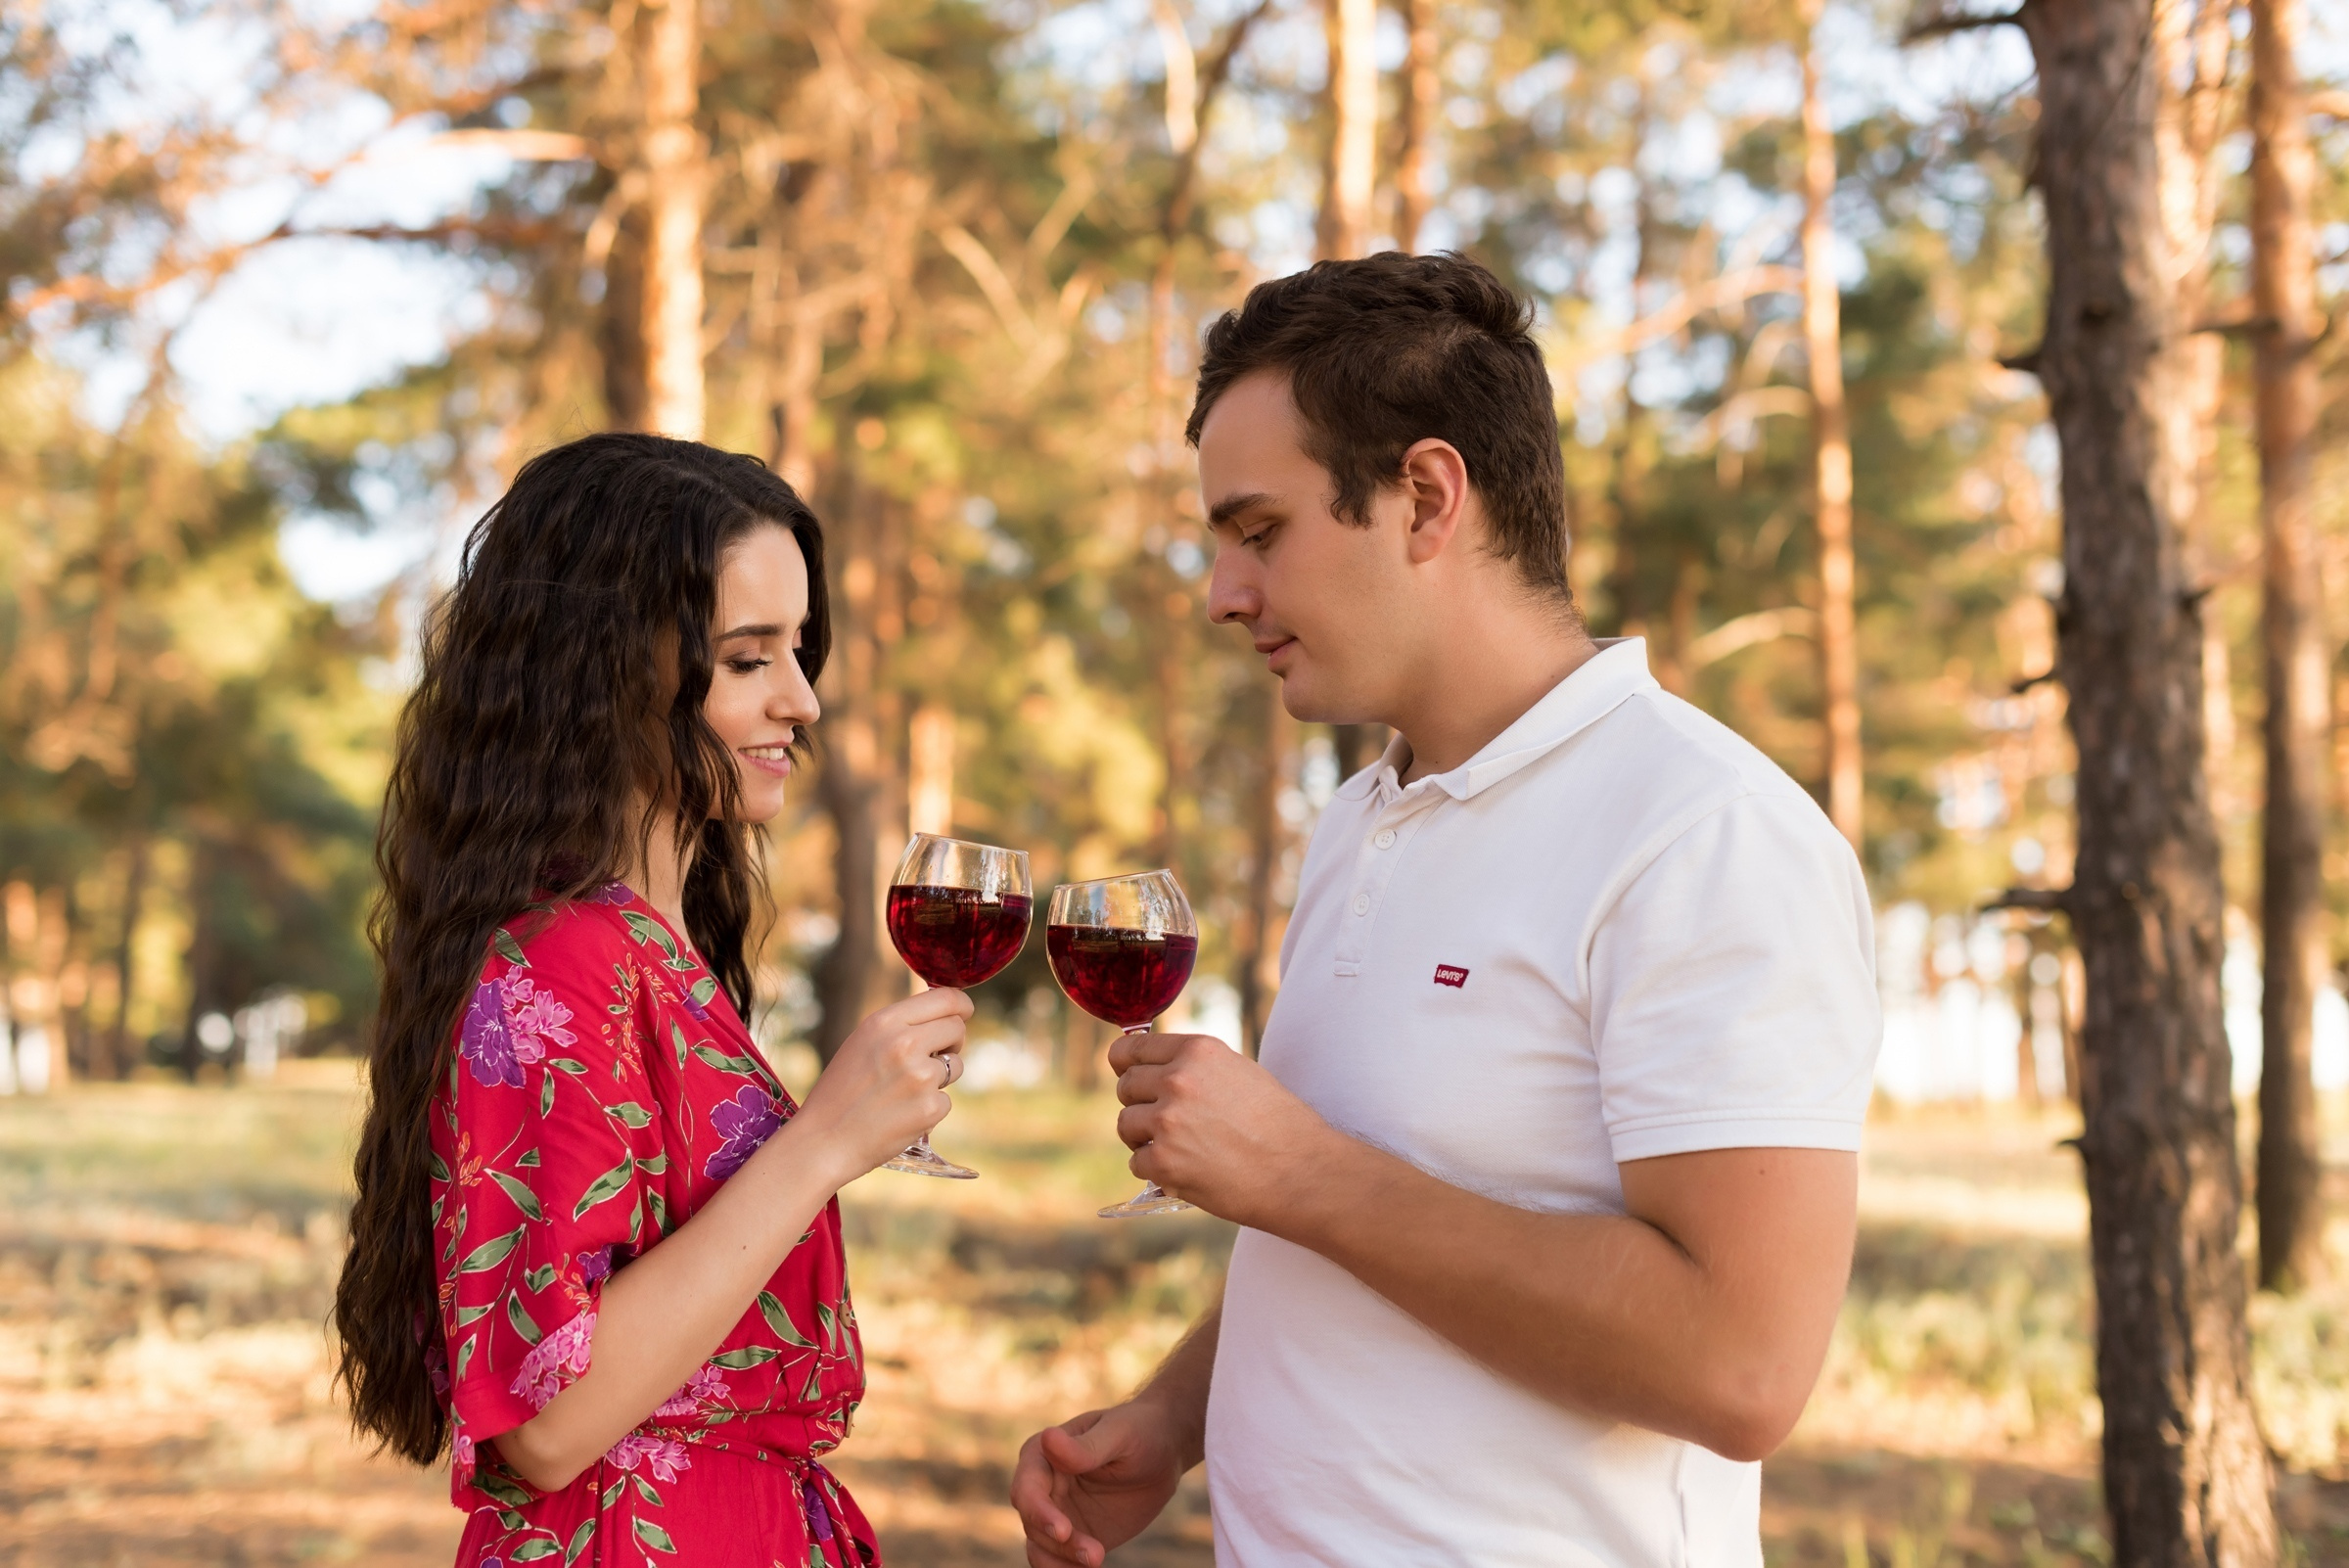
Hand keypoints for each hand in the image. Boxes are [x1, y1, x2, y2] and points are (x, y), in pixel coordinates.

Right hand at [791, 988, 970, 1180]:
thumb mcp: (862, 1043)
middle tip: (934, 1056)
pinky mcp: (930, 1108)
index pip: (945, 998)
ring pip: (956, 1066)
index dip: (961, 1005)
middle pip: (956, 1028)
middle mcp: (905, 1044)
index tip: (965, 1012)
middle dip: (952, 1042)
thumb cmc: (840, 1092)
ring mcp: (920, 1077)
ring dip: (940, 1077)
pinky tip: (902, 1115)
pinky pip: (945, 1100)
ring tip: (904, 1092)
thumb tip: (944, 1015)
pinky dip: (930, 1108)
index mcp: (885, 1022)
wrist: (823, 1140)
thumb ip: (899, 1027)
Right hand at [1010, 1402, 1188, 1566]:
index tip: (1063, 1530)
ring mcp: (1057, 1513)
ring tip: (1097, 1561)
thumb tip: (1048, 1438)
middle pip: (1033, 1523)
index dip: (1039, 1511)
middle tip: (1095, 1555)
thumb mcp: (1119, 1434)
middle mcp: (1042, 1487)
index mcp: (1042, 1454)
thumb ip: (1085, 1447)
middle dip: (1058, 1543)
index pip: (1028, 1488)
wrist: (1163, 1453)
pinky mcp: (1074, 1537)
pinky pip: (1059, 1560)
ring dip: (1063, 1560)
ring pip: (1041, 1547)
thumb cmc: (1139, 1431)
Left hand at [1110, 1032, 1338, 1227]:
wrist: (1301, 1171)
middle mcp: (1178, 1079)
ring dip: (1144, 1139)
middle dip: (1138, 1105)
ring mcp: (1167, 1121)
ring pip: (1125, 1125)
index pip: (1133, 1048)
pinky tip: (1186, 1171)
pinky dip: (1156, 1171)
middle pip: (1125, 1087)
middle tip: (1163, 1123)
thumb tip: (1156, 1072)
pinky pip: (1137, 1162)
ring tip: (1178, 1149)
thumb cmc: (1279, 1125)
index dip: (1124, 1063)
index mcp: (1197, 1051)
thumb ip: (1196, 1069)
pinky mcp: (1163, 1161)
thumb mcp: (1238, 1073)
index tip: (1124, 1072)